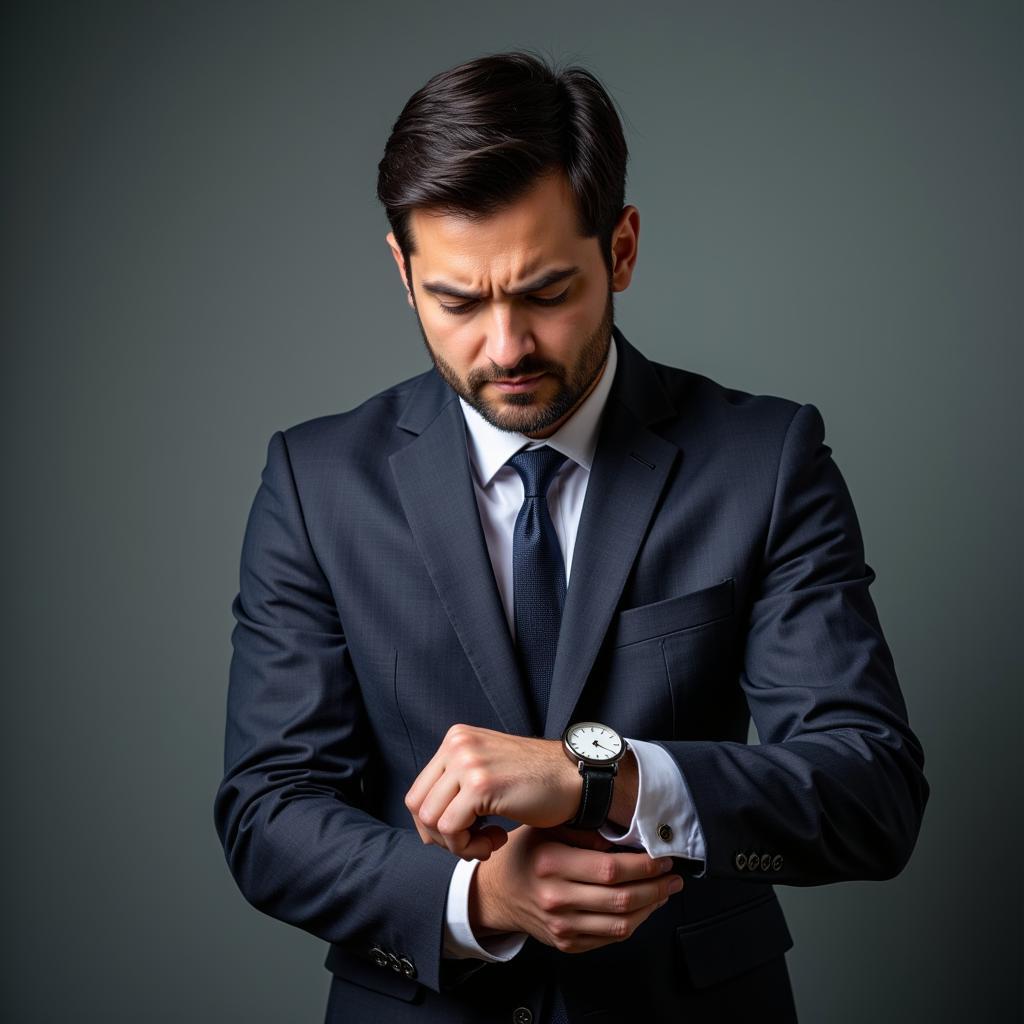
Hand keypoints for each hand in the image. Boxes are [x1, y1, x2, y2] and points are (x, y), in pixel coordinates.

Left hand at [404, 724, 580, 859]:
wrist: (575, 780)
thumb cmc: (537, 783)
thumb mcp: (488, 770)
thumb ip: (457, 785)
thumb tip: (425, 823)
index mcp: (456, 739)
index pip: (418, 792)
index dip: (434, 825)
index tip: (464, 835)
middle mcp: (457, 744)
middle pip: (418, 806)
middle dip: (441, 838)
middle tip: (473, 844)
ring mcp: (467, 761)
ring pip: (431, 820)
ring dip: (458, 845)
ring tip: (488, 843)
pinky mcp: (480, 784)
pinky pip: (451, 829)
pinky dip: (469, 848)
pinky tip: (498, 841)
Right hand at [470, 825, 683, 952]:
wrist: (498, 892)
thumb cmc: (526, 853)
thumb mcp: (547, 829)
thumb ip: (585, 832)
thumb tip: (626, 837)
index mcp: (552, 864)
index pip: (611, 869)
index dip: (644, 865)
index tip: (662, 857)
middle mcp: (556, 898)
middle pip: (621, 899)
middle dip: (657, 887)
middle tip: (674, 875)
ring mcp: (561, 926)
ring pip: (621, 924)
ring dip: (651, 907)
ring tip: (665, 890)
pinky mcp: (567, 943)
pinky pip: (610, 938)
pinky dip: (634, 922)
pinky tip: (644, 906)